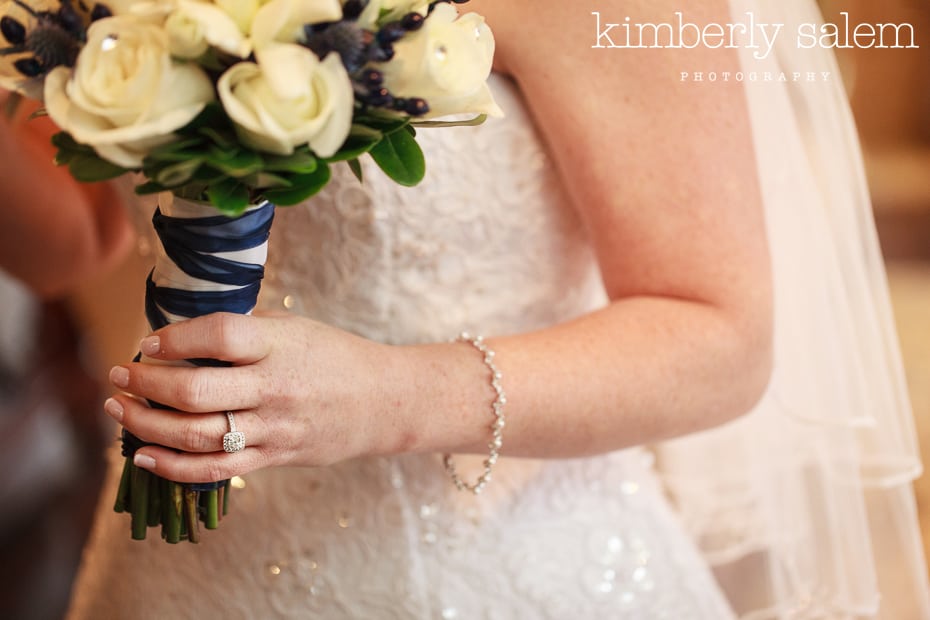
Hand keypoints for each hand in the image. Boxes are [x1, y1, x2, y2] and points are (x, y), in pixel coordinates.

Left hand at [105, 312, 402, 481]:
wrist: (382, 402)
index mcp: (280, 345)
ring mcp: (273, 428)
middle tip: (120, 375)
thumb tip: (178, 334)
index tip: (150, 342)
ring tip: (120, 408)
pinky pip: (213, 469)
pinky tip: (143, 454)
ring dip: (146, 423)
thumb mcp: (293, 327)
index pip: (217, 336)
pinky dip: (171, 466)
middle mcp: (274, 387)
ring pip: (195, 435)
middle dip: (145, 384)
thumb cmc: (334, 356)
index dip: (174, 337)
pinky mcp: (273, 458)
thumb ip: (242, 331)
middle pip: (194, 391)